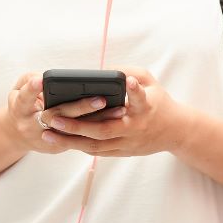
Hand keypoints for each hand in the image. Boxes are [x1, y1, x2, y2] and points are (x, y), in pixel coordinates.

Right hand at [5, 73, 107, 154]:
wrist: (19, 134)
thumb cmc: (23, 105)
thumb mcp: (17, 91)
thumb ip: (29, 81)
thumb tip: (46, 78)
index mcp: (20, 110)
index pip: (25, 98)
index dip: (32, 90)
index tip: (40, 79)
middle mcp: (32, 126)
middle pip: (57, 117)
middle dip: (79, 108)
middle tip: (100, 99)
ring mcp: (47, 138)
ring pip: (74, 131)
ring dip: (98, 120)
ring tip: (119, 110)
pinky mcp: (59, 147)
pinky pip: (80, 138)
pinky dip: (98, 128)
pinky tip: (116, 119)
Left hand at [40, 68, 186, 156]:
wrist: (174, 132)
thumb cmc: (158, 102)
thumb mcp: (151, 82)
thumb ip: (131, 72)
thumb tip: (105, 71)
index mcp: (145, 108)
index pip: (140, 99)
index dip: (134, 91)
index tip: (128, 81)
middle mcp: (135, 128)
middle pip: (104, 130)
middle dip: (77, 126)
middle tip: (54, 118)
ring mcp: (128, 143)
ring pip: (95, 146)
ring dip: (70, 140)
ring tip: (47, 133)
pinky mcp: (123, 152)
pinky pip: (97, 151)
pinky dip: (78, 145)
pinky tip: (60, 139)